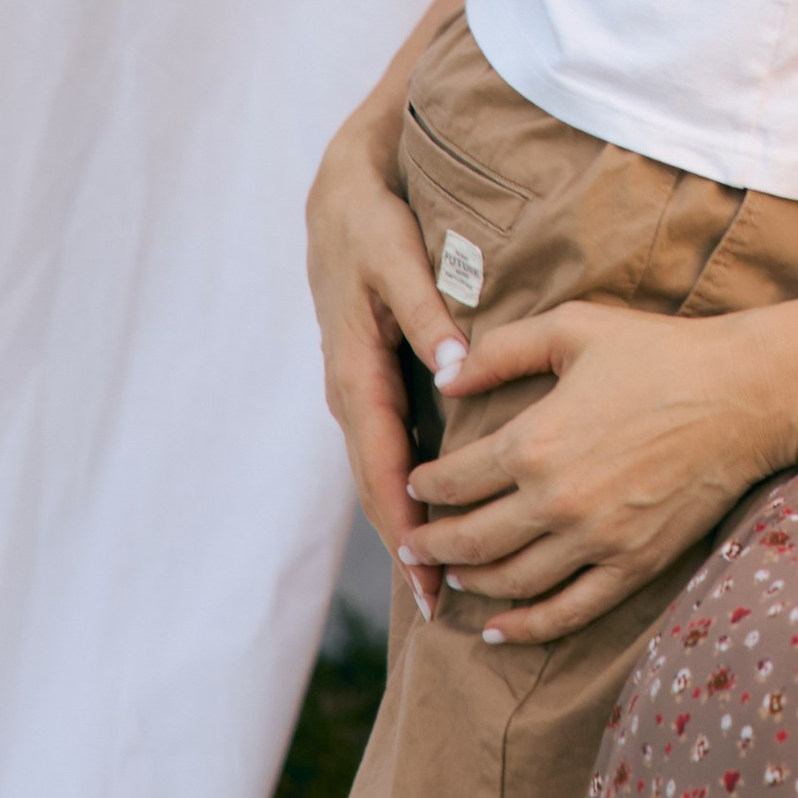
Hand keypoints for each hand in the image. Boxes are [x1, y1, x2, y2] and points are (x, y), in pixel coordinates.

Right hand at [305, 115, 466, 625]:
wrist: (340, 193)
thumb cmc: (374, 223)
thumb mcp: (399, 260)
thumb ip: (429, 315)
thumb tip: (457, 371)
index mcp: (355, 373)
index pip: (382, 469)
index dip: (406, 527)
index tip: (429, 578)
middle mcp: (350, 393)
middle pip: (378, 487)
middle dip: (407, 546)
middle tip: (441, 604)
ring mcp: (356, 390)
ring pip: (381, 472)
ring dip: (406, 524)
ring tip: (441, 578)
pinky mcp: (369, 380)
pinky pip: (386, 447)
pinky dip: (405, 486)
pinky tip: (434, 514)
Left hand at [399, 297, 797, 645]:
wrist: (743, 394)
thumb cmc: (661, 352)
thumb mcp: (575, 328)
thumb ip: (502, 351)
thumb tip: (445, 377)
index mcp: (536, 441)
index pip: (456, 480)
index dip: (425, 486)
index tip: (414, 485)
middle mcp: (557, 500)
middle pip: (472, 540)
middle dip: (431, 543)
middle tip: (411, 543)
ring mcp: (596, 540)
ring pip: (511, 581)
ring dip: (471, 580)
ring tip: (452, 572)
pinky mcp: (633, 564)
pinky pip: (567, 612)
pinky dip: (526, 627)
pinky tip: (499, 627)